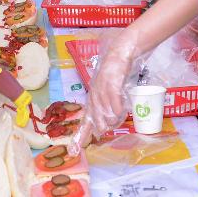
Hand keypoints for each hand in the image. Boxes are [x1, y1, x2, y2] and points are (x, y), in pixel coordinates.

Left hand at [76, 28, 141, 143]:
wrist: (122, 49)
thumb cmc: (116, 70)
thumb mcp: (110, 88)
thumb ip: (110, 103)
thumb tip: (112, 119)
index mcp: (94, 94)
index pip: (87, 117)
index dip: (82, 133)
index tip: (75, 148)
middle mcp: (95, 91)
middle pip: (93, 113)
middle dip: (96, 126)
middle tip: (100, 134)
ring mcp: (103, 85)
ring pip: (103, 106)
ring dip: (108, 118)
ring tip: (111, 125)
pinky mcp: (112, 78)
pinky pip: (113, 95)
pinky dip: (116, 105)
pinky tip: (119, 112)